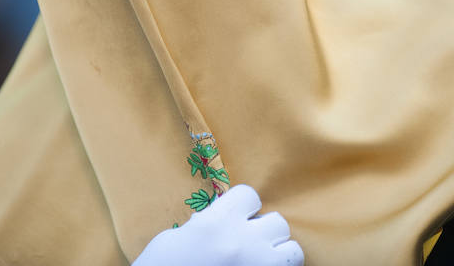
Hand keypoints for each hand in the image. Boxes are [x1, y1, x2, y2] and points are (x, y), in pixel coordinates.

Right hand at [132, 185, 303, 265]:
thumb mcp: (177, 238)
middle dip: (265, 231)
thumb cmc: (160, 264)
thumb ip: (205, 225)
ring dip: (278, 253)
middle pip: (278, 222)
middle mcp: (243, 243)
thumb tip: (219, 221)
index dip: (243, 205)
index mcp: (218, 223)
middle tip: (247, 244)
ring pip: (292, 250)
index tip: (234, 217)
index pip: (250, 194)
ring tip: (259, 260)